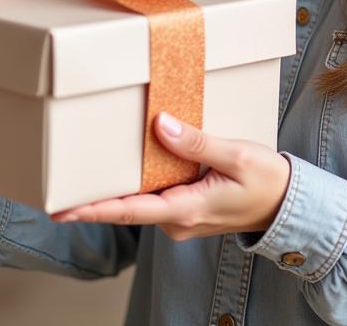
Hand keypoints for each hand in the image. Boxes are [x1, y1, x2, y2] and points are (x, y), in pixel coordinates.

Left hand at [49, 112, 291, 241]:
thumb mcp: (237, 156)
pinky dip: (138, 184)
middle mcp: (178, 220)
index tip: (61, 210)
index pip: (130, 210)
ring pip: (140, 202)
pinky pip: (155, 196)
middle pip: (127, 207)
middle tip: (58, 189)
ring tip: (84, 173)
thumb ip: (198, 143)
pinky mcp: (187, 209)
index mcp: (186, 209)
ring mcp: (181, 217)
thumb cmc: (267, 181)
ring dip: (115, 190)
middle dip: (94, 199)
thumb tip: (162, 126)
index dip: (94, 208)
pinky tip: (127, 168)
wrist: (289, 204)